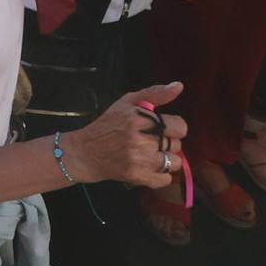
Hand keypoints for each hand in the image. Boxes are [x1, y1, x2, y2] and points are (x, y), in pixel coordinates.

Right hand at [68, 85, 187, 186]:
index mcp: (139, 119)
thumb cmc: (108, 124)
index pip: (180, 127)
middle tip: (152, 141)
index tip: (163, 128)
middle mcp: (141, 140)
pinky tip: (149, 167)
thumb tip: (179, 86)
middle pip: (177, 145)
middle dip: (167, 143)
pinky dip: (161, 175)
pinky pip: (165, 180)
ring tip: (152, 155)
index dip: (174, 127)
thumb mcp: (127, 102)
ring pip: (175, 163)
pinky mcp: (137, 177)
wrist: (86, 152)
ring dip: (166, 160)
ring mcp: (140, 161)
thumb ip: (155, 93)